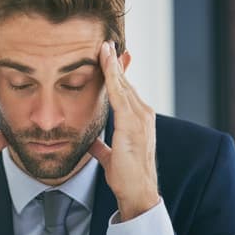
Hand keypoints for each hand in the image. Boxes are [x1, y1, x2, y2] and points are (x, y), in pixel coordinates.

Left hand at [88, 41, 159, 221]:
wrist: (136, 192)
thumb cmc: (125, 175)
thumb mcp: (111, 156)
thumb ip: (103, 146)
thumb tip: (92, 143)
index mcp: (137, 119)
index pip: (124, 90)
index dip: (115, 73)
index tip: (106, 56)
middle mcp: (142, 114)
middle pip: (125, 82)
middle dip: (114, 62)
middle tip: (104, 42)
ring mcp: (140, 118)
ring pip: (123, 85)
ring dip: (113, 65)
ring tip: (103, 47)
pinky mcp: (132, 124)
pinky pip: (120, 96)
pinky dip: (113, 78)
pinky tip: (106, 66)